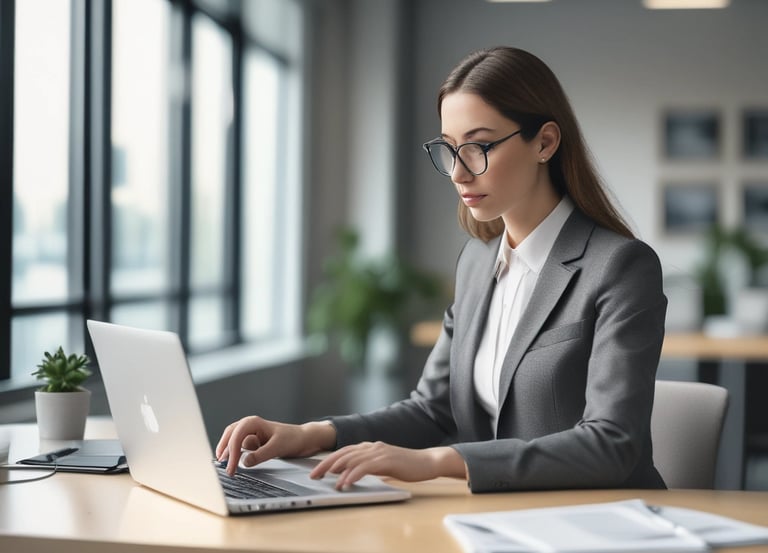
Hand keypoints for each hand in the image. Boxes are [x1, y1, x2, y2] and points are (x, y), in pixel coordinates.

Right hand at [215, 416, 335, 475]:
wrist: (305, 439)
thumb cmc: (294, 439)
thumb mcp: (278, 447)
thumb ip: (261, 455)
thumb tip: (244, 461)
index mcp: (255, 422)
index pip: (237, 435)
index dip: (232, 450)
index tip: (232, 465)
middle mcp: (251, 426)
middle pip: (230, 435)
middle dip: (225, 449)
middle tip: (224, 466)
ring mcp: (252, 434)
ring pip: (233, 440)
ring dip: (228, 451)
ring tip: (226, 465)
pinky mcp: (254, 442)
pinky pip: (240, 447)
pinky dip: (235, 453)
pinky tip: (234, 462)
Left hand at [309, 442, 466, 489]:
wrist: (427, 462)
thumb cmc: (407, 465)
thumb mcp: (383, 465)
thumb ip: (368, 466)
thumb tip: (351, 475)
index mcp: (370, 447)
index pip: (344, 452)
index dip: (328, 461)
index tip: (316, 471)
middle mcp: (372, 446)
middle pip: (343, 454)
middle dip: (326, 465)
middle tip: (313, 476)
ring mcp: (379, 452)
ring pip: (352, 459)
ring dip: (337, 470)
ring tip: (326, 480)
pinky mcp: (386, 460)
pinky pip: (365, 467)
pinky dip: (353, 474)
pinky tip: (345, 482)